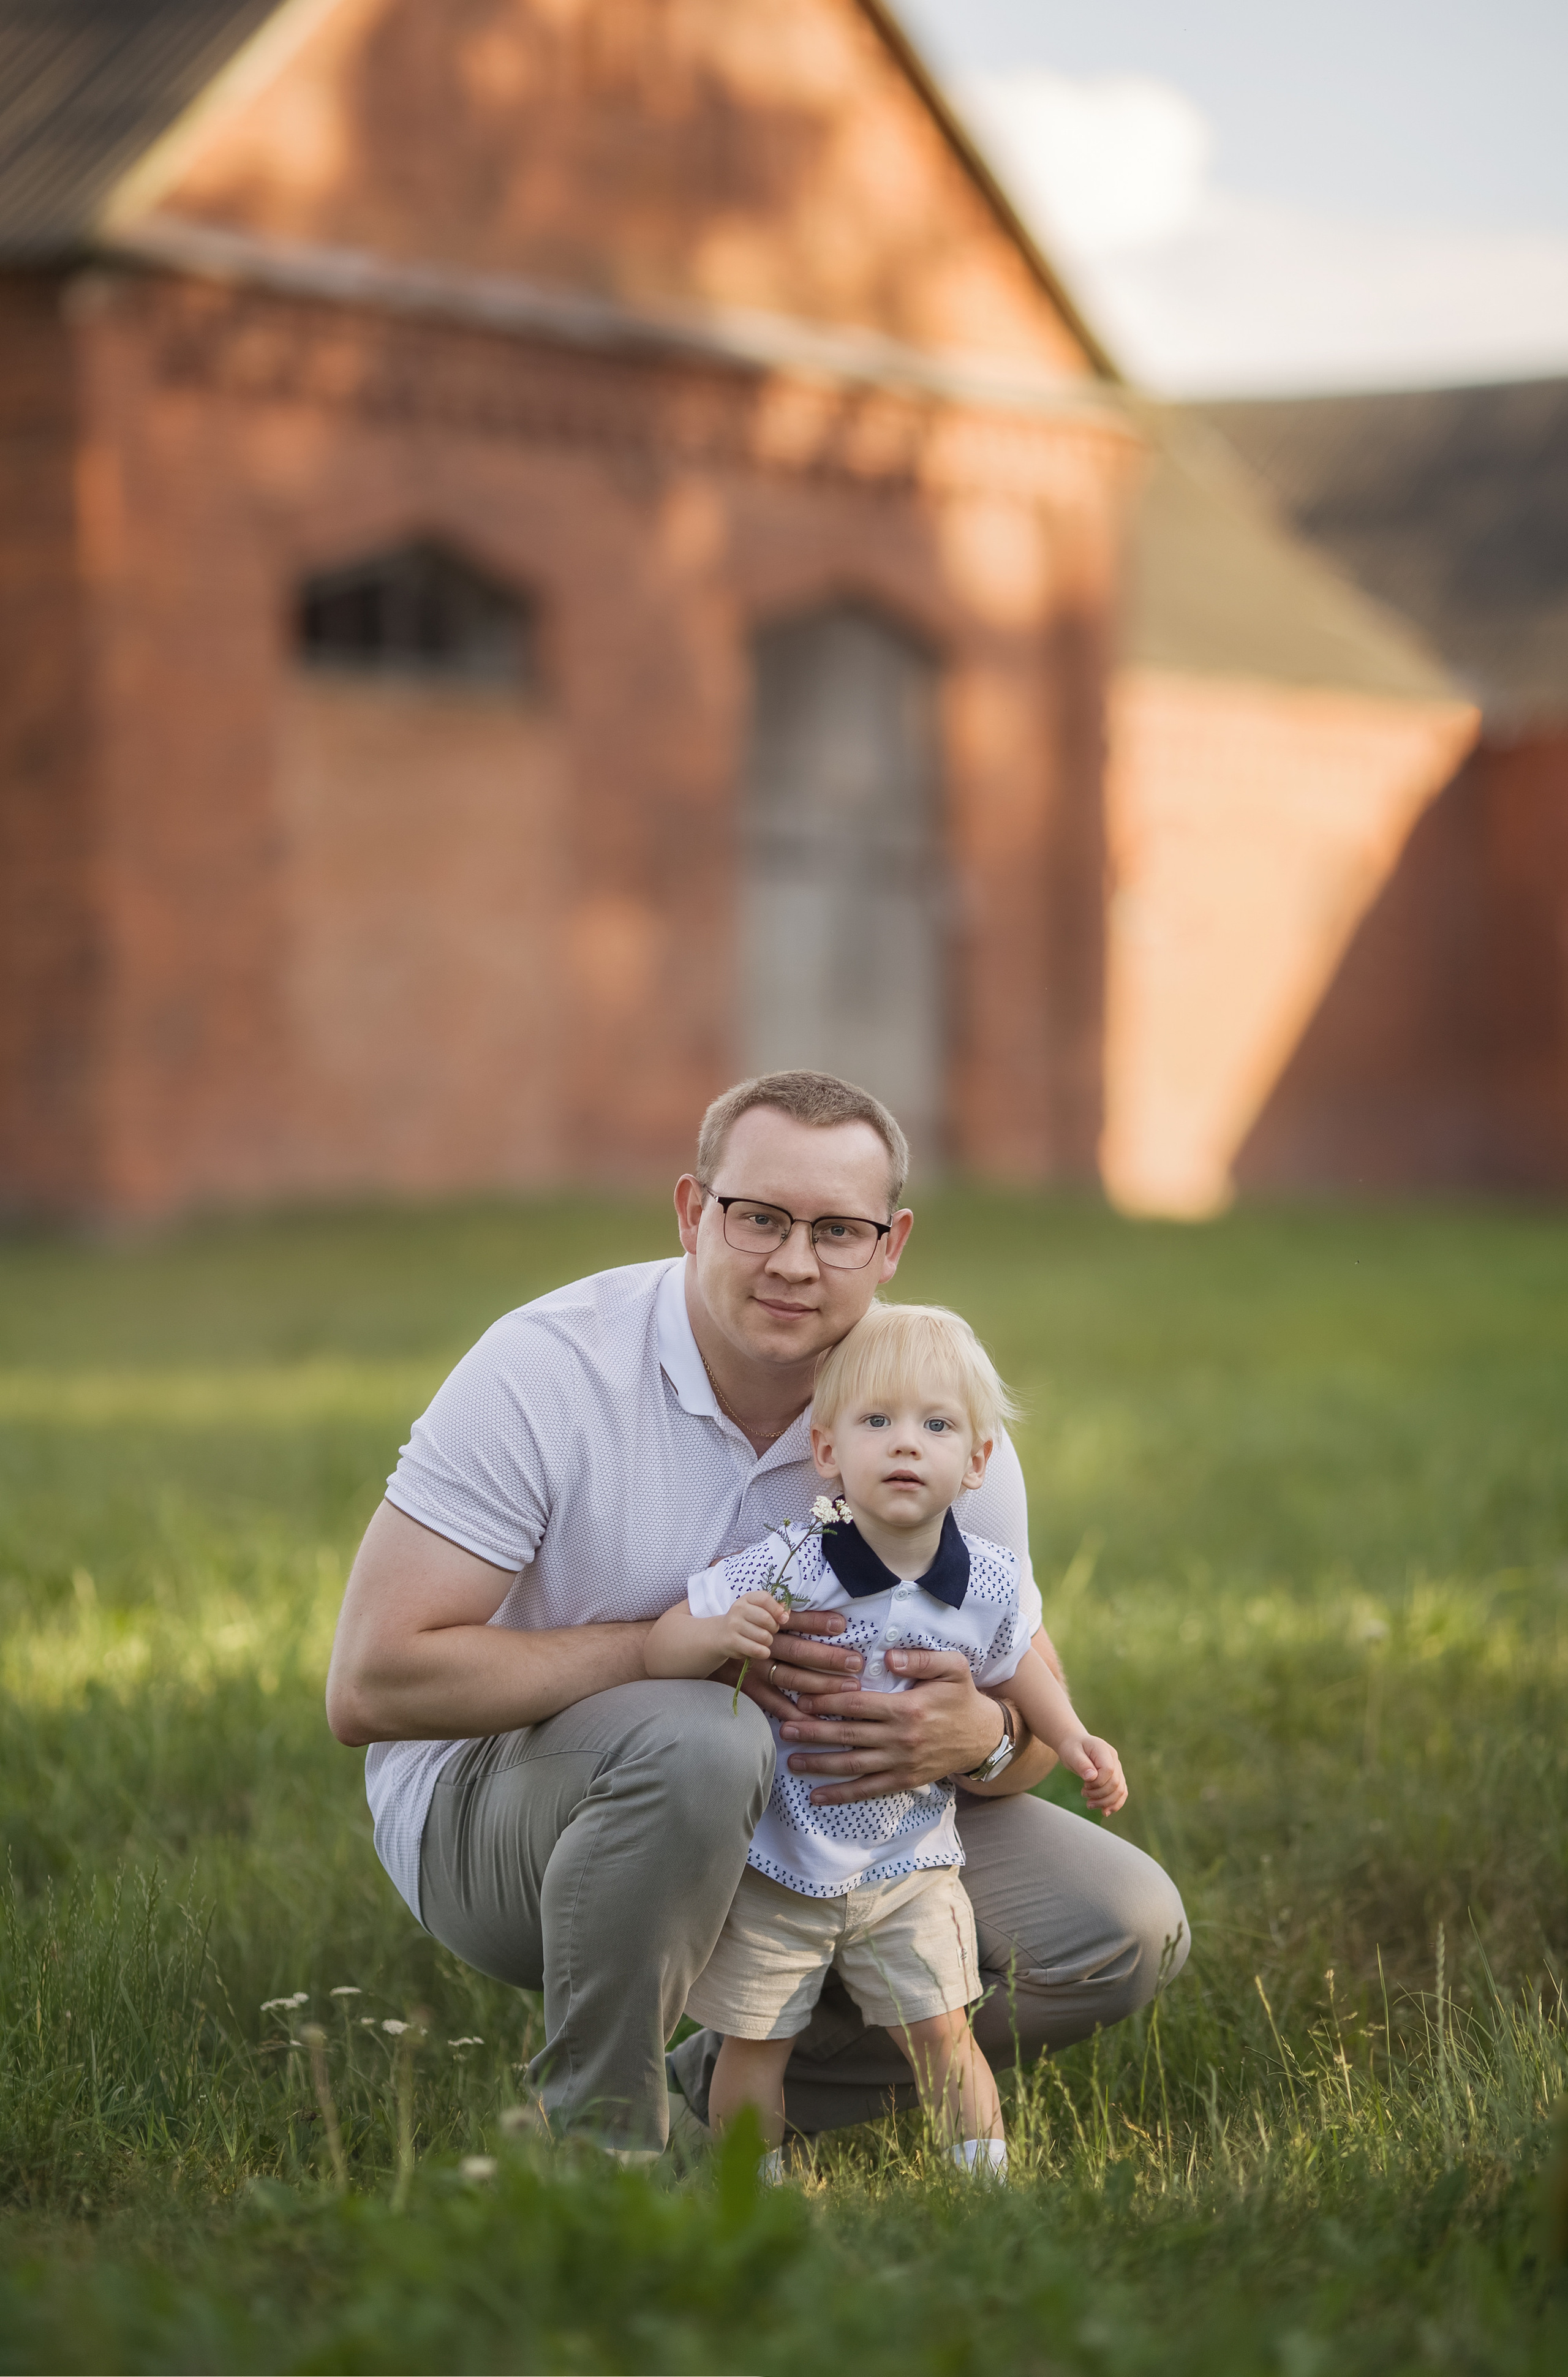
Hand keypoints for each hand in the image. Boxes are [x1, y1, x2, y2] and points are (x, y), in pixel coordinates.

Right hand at [713, 1592, 786, 1665]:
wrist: (721, 1634)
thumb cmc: (746, 1621)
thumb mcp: (757, 1610)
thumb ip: (774, 1609)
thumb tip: (786, 1614)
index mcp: (747, 1598)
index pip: (765, 1599)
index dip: (777, 1609)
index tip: (783, 1618)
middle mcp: (738, 1609)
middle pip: (766, 1619)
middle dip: (773, 1628)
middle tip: (769, 1631)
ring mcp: (734, 1625)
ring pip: (764, 1637)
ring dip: (768, 1641)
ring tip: (761, 1640)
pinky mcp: (732, 1642)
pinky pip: (757, 1650)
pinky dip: (763, 1652)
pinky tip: (760, 1650)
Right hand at [720, 1606, 859, 1717]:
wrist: (709, 1643)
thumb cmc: (744, 1624)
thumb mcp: (758, 1609)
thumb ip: (786, 1610)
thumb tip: (822, 1612)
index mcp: (766, 1624)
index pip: (794, 1621)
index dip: (816, 1622)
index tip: (841, 1624)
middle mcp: (762, 1646)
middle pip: (796, 1651)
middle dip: (828, 1657)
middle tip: (855, 1662)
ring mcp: (755, 1668)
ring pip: (790, 1677)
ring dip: (820, 1684)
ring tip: (848, 1687)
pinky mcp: (749, 1687)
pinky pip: (773, 1703)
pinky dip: (794, 1712)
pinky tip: (817, 1717)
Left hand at [778, 1644, 1007, 1801]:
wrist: (983, 1737)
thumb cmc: (963, 1697)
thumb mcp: (952, 1667)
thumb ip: (921, 1659)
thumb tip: (888, 1658)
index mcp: (907, 1708)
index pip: (857, 1704)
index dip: (827, 1702)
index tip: (802, 1699)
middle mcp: (900, 1738)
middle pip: (848, 1736)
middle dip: (813, 1733)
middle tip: (784, 1729)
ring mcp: (901, 1763)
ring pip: (853, 1766)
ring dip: (820, 1764)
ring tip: (791, 1761)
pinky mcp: (904, 1780)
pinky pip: (868, 1790)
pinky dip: (841, 1796)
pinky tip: (817, 1797)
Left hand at [1057, 1732, 1127, 1813]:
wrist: (1075, 1745)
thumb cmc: (1072, 1748)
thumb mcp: (1071, 1754)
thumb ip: (1081, 1764)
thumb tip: (1092, 1777)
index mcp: (1103, 1750)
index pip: (1109, 1770)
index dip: (1098, 1782)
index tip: (1085, 1784)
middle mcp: (1114, 1759)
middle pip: (1115, 1783)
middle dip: (1099, 1794)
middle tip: (1083, 1794)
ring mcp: (1117, 1768)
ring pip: (1120, 1790)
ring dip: (1106, 1802)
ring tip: (1089, 1804)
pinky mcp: (1116, 1777)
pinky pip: (1121, 1792)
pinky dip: (1114, 1804)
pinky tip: (1105, 1811)